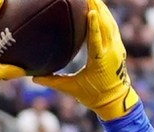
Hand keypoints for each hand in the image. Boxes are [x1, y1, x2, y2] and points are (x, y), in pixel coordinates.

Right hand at [38, 0, 139, 118]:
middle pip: (105, 25)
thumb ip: (53, 81)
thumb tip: (33, 78)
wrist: (116, 100)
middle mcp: (111, 51)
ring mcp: (117, 48)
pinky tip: (100, 8)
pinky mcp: (119, 46)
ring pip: (110, 23)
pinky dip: (106, 16)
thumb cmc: (93, 96)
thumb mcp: (72, 89)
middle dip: (97, 8)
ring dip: (102, 9)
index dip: (93, 24)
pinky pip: (112, 27)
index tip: (90, 11)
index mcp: (100, 60)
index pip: (96, 39)